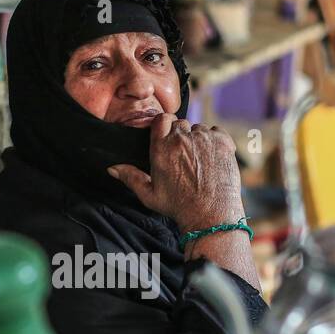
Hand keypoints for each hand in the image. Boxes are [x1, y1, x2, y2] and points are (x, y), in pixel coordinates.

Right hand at [108, 114, 244, 233]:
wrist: (210, 214)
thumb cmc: (179, 206)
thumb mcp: (149, 195)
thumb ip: (131, 178)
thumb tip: (112, 168)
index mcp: (161, 148)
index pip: (161, 119)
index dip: (164, 125)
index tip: (167, 136)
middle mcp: (181, 139)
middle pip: (180, 123)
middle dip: (181, 135)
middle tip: (183, 156)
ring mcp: (203, 139)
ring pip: (198, 128)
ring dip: (198, 139)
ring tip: (199, 160)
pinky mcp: (222, 142)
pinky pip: (215, 131)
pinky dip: (214, 141)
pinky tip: (212, 158)